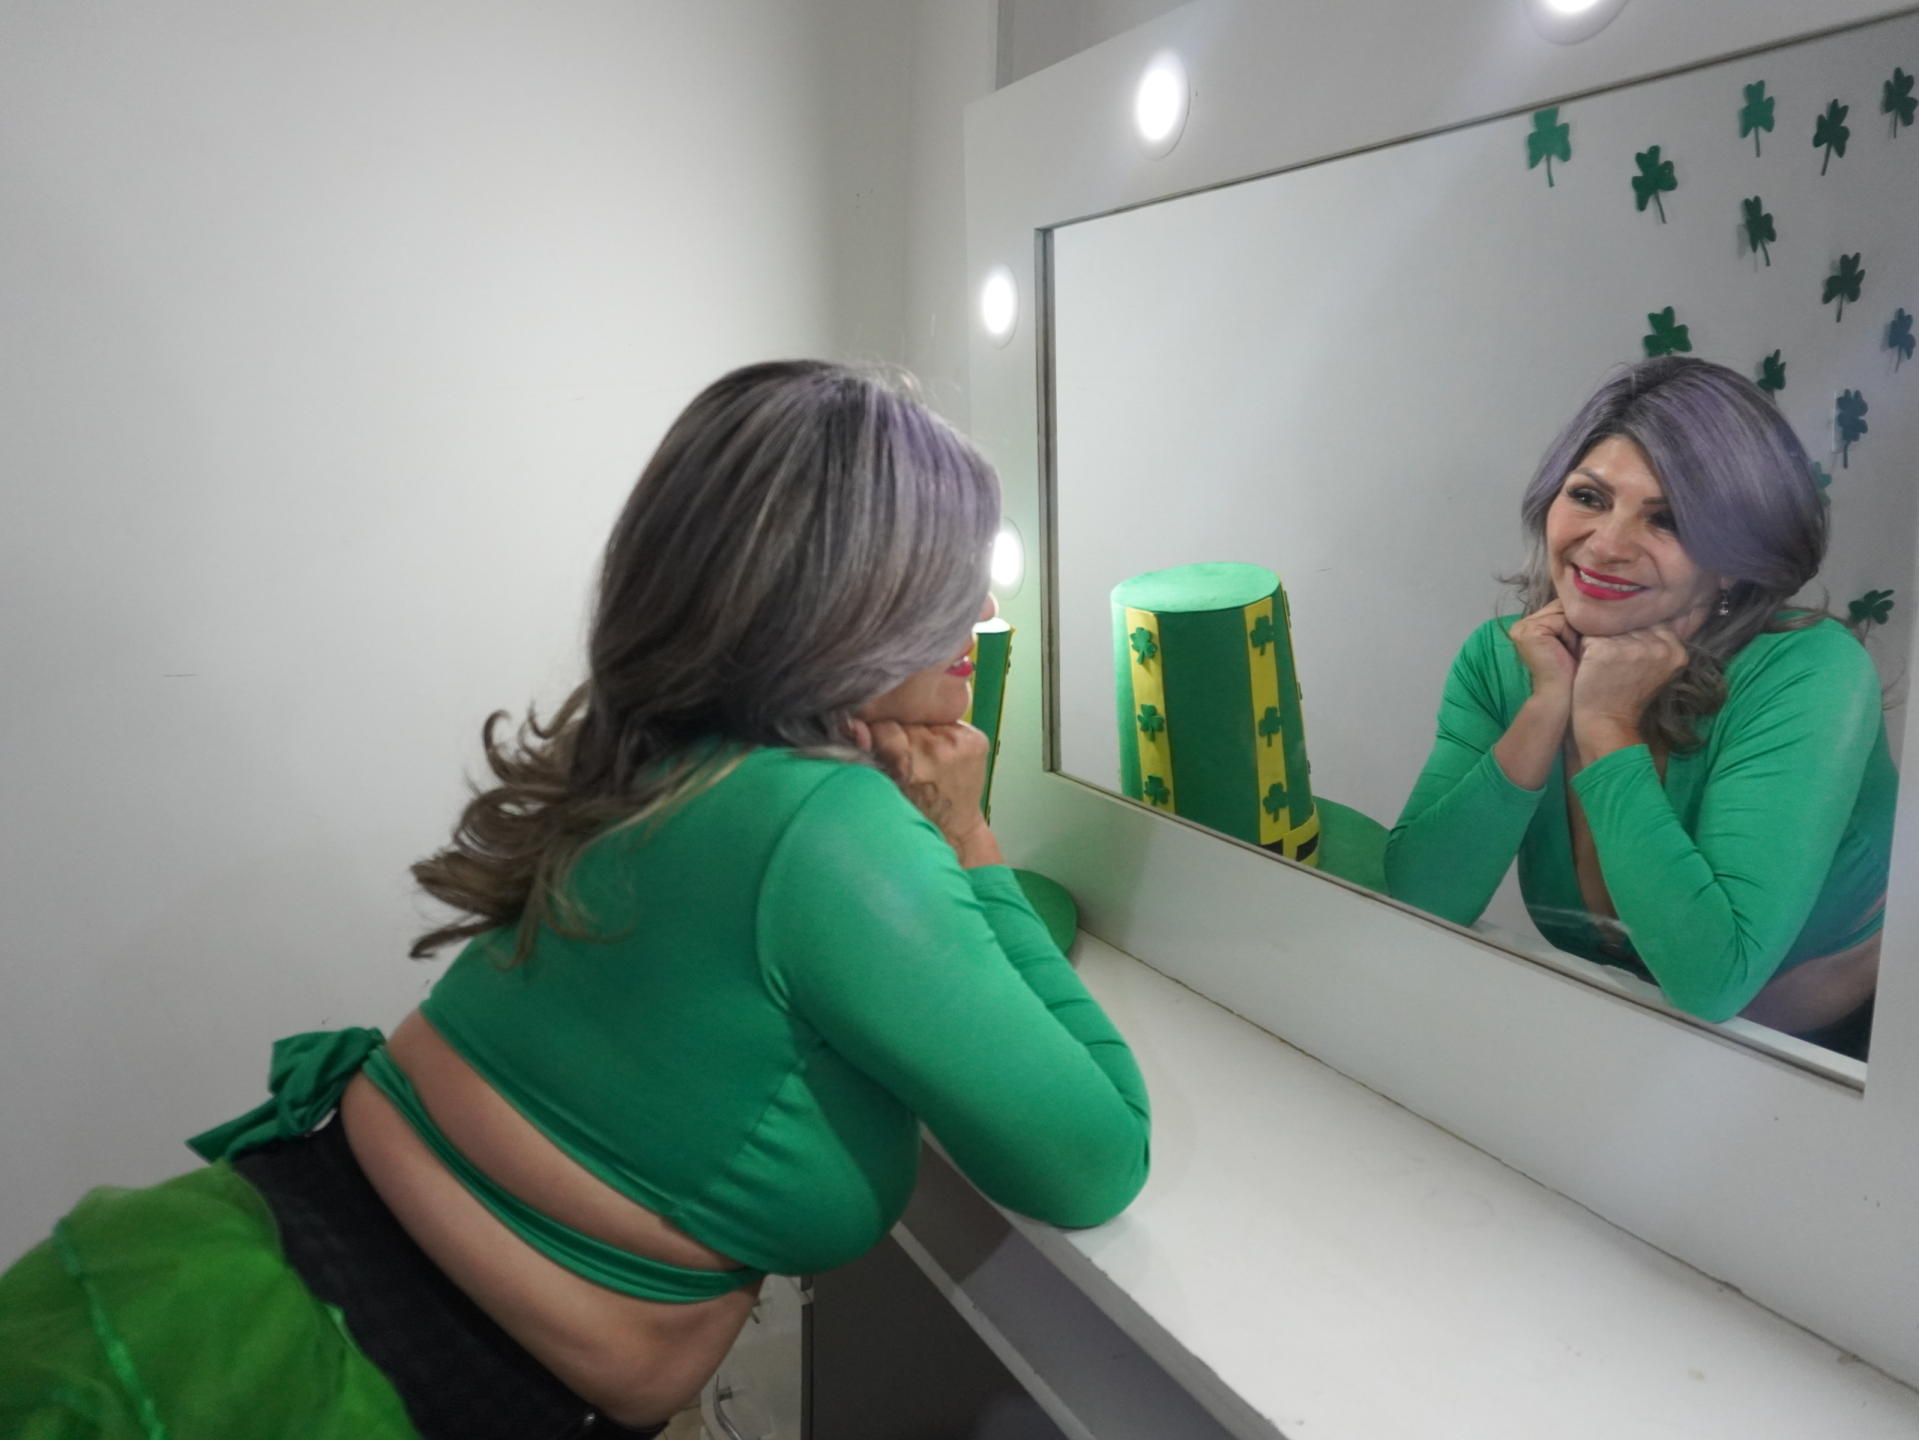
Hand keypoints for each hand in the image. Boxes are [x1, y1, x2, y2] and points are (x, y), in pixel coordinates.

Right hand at [846, 718, 1001, 865]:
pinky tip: (942, 756)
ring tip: (926, 760)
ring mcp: (961, 744)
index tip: (879, 743)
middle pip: (907, 720)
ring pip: (927, 720)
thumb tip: (854, 725)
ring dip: (923, 734)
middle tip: (907, 758)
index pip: (883, 725)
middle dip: (902, 733)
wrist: (954, 828)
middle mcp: (939, 751)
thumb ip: (868, 754)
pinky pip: (948, 724)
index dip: (878, 732)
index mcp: (911, 765)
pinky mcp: (976, 740)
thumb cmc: (917, 813)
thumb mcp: (884, 788)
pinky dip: (942, 735)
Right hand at [1508, 600, 1580, 700]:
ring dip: (1575, 628)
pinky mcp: (1528, 631)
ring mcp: (1521, 627)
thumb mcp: (1571, 638)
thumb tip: (1590, 597)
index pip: (1559, 607)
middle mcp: (1521, 625)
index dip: (1577, 620)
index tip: (1581, 640)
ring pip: (1563, 611)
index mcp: (1528, 626)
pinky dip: (1571, 634)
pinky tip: (1568, 650)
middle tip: (1578, 646)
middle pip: (1561, 606)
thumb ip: (1571, 617)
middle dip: (1576, 622)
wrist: (1562, 695)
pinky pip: (1561, 620)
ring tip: (1573, 649)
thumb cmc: (1571, 671)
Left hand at [1571, 624, 1688, 741]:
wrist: (1608, 722)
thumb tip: (1654, 609)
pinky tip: (1591, 666)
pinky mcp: (1606, 650)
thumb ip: (1659, 641)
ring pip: (1609, 626)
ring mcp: (1633, 647)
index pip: (1651, 621)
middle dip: (1618, 636)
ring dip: (1601, 641)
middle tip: (1614, 663)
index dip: (1634, 635)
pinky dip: (1584, 648)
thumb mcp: (1656, 667)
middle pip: (1629, 622)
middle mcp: (1659, 646)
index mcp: (1676, 650)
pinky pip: (1588, 635)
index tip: (1628, 657)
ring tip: (1603, 665)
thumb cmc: (1628, 694)